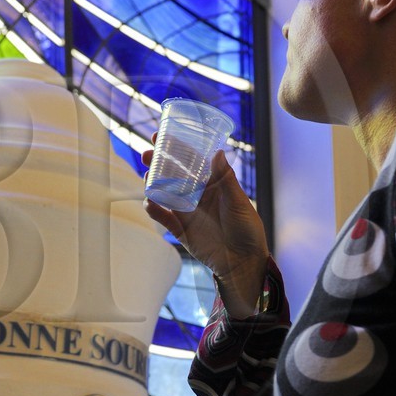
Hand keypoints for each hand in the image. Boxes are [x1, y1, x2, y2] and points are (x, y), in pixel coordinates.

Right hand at [143, 143, 268, 318]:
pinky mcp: (180, 230)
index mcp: (212, 184)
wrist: (243, 262)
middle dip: (158, 162)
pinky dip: (153, 209)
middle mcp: (197, 195)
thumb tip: (217, 151)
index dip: (177, 147)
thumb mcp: (239, 201)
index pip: (191, 161)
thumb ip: (226, 178)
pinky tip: (148, 201)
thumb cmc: (247, 229)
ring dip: (152, 182)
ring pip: (164, 192)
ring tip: (147, 175)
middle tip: (147, 153)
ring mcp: (187, 212)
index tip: (163, 134)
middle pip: (173, 174)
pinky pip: (162, 217)